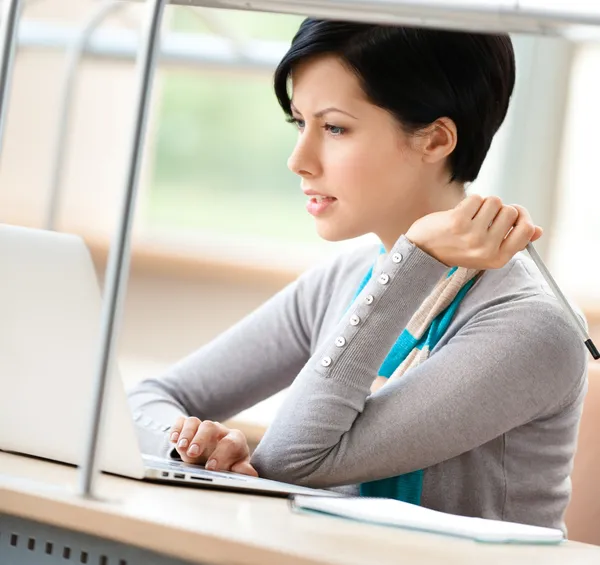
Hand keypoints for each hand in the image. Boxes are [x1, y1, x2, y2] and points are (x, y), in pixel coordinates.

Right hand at [169, 417, 257, 475]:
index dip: (221, 455)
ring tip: (181, 447)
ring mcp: (202, 428)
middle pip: (210, 427)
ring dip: (186, 434)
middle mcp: (218, 430)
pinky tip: (173, 439)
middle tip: (194, 453)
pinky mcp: (189, 428)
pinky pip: (182, 421)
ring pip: (194, 422)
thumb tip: (250, 474)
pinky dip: (176, 429)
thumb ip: (242, 469)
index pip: (229, 443)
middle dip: (201, 439)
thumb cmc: (230, 461)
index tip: (211, 468)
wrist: (220, 453)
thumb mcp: (238, 466)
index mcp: (234, 439)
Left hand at [405, 195, 542, 269]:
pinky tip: (459, 213)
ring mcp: (472, 236)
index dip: (522, 217)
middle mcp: (487, 249)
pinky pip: (477, 198)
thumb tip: (538, 230)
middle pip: (511, 211)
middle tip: (481, 219)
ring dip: (483, 204)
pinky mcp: (458, 221)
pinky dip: (470, 201)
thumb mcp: (486, 251)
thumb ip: (512, 241)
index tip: (511, 215)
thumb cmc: (458, 248)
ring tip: (470, 217)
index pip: (527, 230)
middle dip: (498, 210)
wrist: (423, 250)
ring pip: (495, 202)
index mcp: (498, 259)